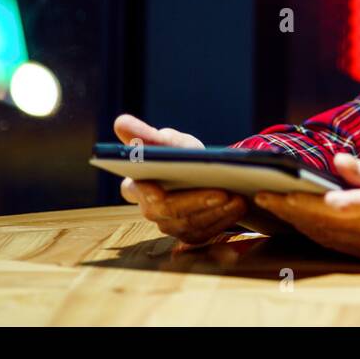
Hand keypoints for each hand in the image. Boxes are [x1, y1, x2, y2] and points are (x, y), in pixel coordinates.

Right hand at [112, 113, 249, 245]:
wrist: (208, 174)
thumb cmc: (182, 155)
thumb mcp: (170, 142)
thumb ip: (147, 136)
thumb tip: (121, 123)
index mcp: (136, 186)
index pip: (135, 191)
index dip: (147, 192)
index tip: (159, 189)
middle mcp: (150, 210)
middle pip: (169, 211)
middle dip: (196, 202)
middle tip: (222, 192)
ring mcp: (170, 226)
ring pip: (190, 224)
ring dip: (216, 212)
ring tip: (238, 199)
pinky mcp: (190, 235)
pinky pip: (206, 233)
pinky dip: (224, 221)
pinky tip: (239, 208)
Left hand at [252, 152, 359, 260]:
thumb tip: (336, 162)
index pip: (331, 207)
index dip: (300, 201)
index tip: (275, 192)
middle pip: (321, 226)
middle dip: (288, 212)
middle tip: (260, 198)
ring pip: (325, 238)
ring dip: (297, 223)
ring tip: (272, 207)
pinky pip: (336, 244)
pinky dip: (314, 232)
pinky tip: (299, 220)